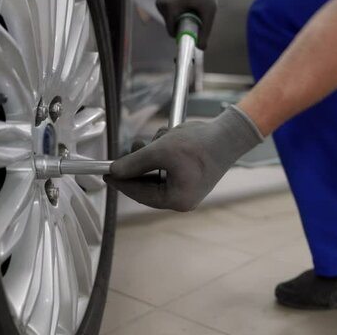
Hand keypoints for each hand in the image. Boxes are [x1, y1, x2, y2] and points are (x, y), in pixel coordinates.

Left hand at [105, 106, 262, 210]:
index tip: (106, 173)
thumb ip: (134, 163)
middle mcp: (183, 198)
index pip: (140, 194)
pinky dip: (165, 153)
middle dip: (141, 163)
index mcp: (176, 200)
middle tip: (133, 147)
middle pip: (148, 184)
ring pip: (158, 172)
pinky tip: (168, 138)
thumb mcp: (160, 151)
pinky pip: (169, 167)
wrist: (230, 135)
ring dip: (154, 154)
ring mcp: (189, 187)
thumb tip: (114, 171)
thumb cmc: (199, 145)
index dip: (121, 182)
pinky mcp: (192, 175)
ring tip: (158, 137)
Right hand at [156, 0, 217, 48]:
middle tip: (196, 14)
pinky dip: (179, 9)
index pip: (172, 32)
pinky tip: (188, 0)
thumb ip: (205, 30)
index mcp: (168, 7)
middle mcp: (160, 3)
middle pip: (172, 25)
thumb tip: (201, 47)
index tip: (193, 30)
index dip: (184, 33)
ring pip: (171, 18)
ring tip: (193, 5)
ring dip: (182, 15)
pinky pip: (171, 10)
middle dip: (184, 23)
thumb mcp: (209, 9)